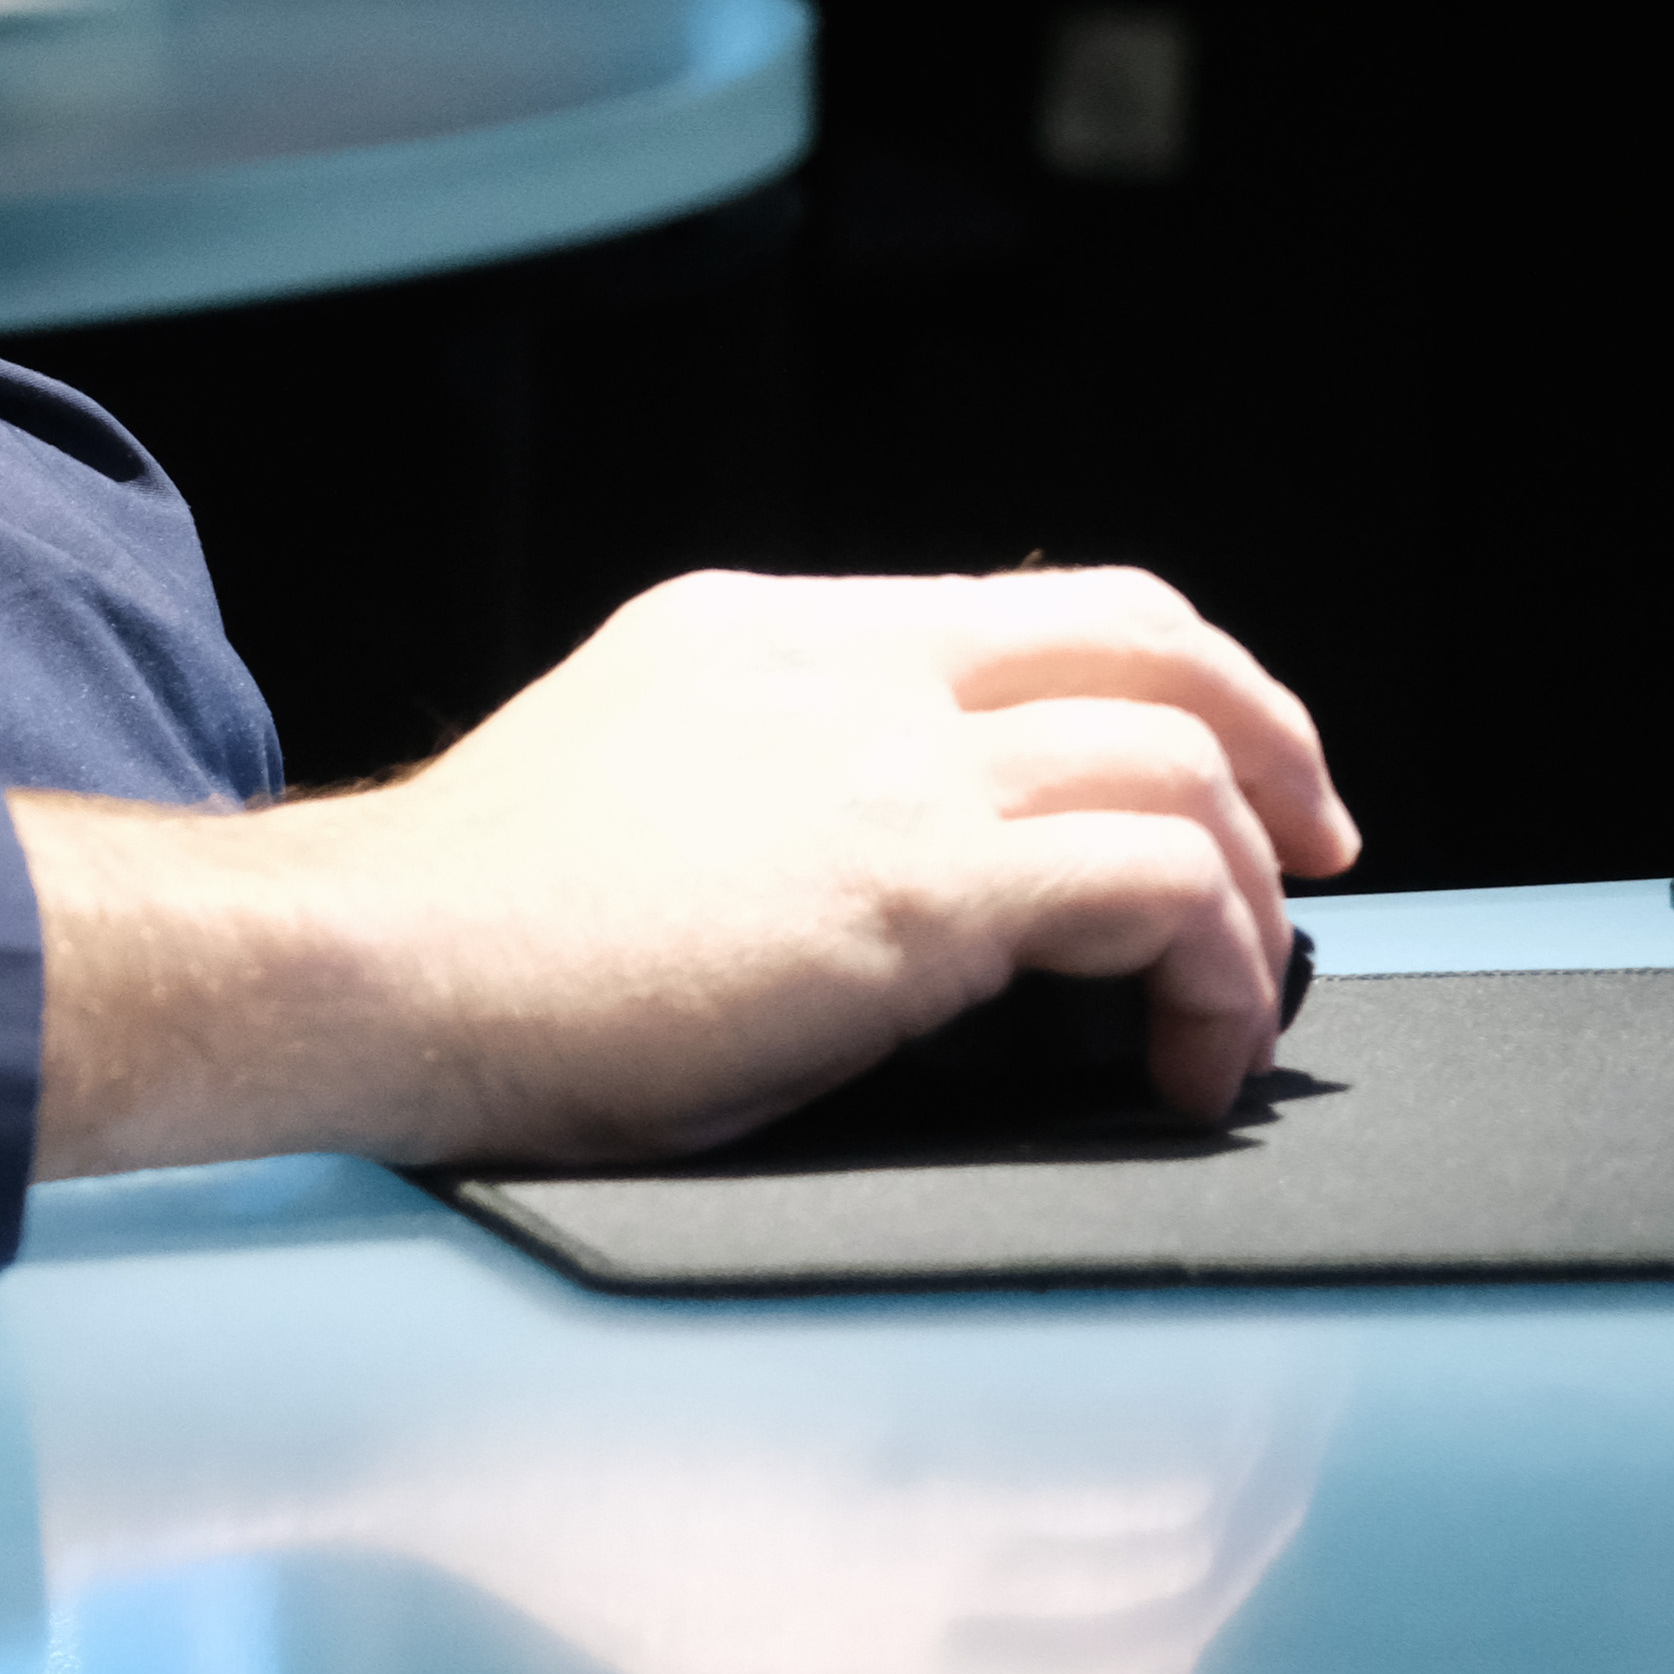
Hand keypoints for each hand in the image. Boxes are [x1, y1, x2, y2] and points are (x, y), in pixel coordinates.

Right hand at [20, 567, 1354, 1178]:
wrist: (362, 963)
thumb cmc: (448, 939)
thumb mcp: (615, 799)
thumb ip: (743, 798)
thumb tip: (846, 893)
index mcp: (757, 638)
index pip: (1020, 614)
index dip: (1156, 690)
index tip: (1209, 786)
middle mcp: (836, 669)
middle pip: (1143, 639)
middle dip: (1266, 741)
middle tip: (1311, 853)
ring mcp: (881, 763)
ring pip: (1184, 760)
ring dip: (1255, 894)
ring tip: (1239, 1002)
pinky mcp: (915, 884)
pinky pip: (1165, 886)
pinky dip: (1219, 971)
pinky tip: (1182, 1059)